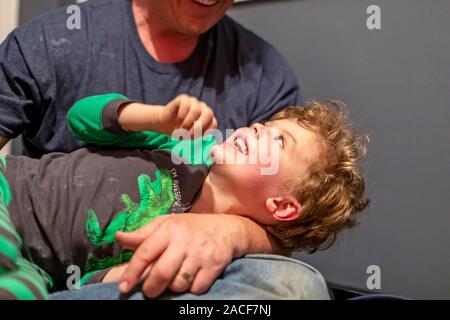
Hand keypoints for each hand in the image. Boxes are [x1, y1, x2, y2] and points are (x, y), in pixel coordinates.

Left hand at [115, 213, 249, 297]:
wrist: (227, 228)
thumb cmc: (190, 227)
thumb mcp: (166, 223)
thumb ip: (142, 234)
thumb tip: (119, 237)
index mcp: (169, 228)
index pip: (145, 252)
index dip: (132, 272)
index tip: (124, 287)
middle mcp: (184, 240)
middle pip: (162, 273)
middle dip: (151, 288)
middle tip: (150, 291)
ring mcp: (201, 254)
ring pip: (179, 283)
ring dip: (173, 288)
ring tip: (174, 279)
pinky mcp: (214, 266)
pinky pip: (196, 288)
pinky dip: (191, 288)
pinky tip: (191, 278)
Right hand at [157, 94, 217, 136]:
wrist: (165, 123)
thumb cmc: (180, 132)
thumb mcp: (191, 138)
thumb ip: (199, 140)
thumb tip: (205, 147)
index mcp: (208, 118)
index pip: (213, 123)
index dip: (206, 132)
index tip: (197, 140)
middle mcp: (203, 108)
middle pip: (208, 114)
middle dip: (199, 127)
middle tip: (189, 135)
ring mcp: (194, 102)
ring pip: (196, 110)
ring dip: (188, 123)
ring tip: (181, 130)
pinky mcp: (183, 98)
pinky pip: (186, 104)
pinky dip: (182, 114)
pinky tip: (178, 120)